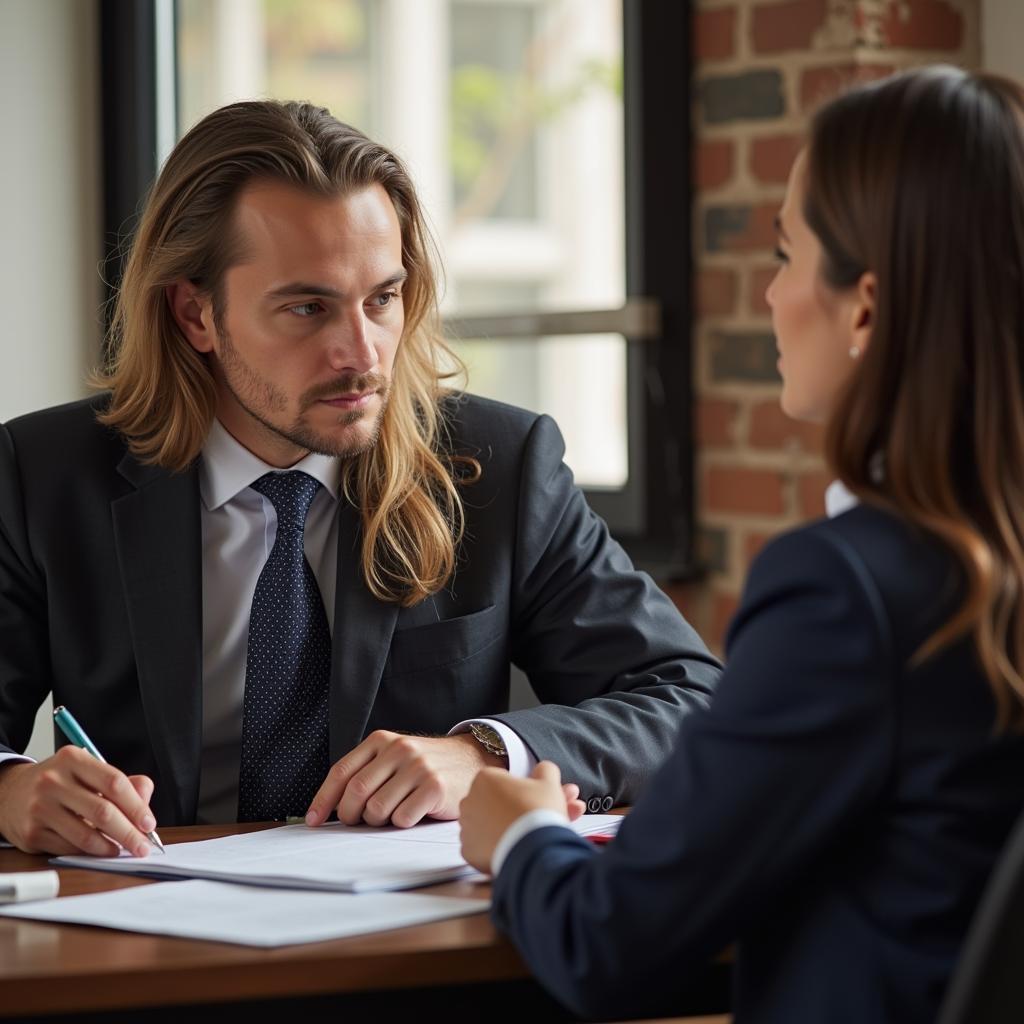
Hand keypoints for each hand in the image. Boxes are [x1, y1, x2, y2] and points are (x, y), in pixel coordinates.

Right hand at [0, 748, 156, 856]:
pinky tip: (101, 850)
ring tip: (123, 849)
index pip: (115, 782)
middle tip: (143, 846)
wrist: (11, 793)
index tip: (149, 823)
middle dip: (129, 832)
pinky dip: (90, 852)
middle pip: (103, 811)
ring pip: (85, 835)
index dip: (136, 806)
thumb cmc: (61, 782)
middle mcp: (53, 781)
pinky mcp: (31, 833)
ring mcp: (39, 808)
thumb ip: (123, 782)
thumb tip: (145, 801)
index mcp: (73, 759)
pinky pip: (69, 848)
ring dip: (110, 847)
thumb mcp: (88, 770)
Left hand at [305, 730, 504, 828]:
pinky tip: (415, 813)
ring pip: (377, 810)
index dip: (324, 799)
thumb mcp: (395, 757)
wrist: (473, 760)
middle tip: (360, 822)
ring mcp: (418, 767)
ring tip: (393, 813)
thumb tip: (332, 808)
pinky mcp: (435, 787)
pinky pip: (402, 819)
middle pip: (355, 793)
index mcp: (381, 740)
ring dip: (379, 821)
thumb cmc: (427, 766)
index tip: (314, 820)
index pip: (342, 772)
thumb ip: (367, 772)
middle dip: (351, 816)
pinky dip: (403, 823)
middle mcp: (399, 749)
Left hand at [459, 761, 586, 872]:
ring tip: (517, 834)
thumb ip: (544, 769)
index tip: (526, 799)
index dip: (515, 788)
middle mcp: (469, 801)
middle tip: (523, 817)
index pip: (499, 779)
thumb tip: (542, 770)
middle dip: (502, 807)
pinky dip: (490, 848)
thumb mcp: (549, 783)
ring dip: (495, 827)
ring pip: (481, 824)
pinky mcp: (468, 851)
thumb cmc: (539, 813)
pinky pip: (479, 846)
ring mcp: (466, 827)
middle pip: (487, 801)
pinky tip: (508, 848)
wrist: (535, 850)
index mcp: (484, 779)